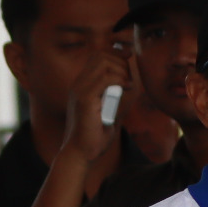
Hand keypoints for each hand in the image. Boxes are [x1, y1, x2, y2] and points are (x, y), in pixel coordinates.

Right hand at [60, 40, 136, 167]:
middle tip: (129, 81)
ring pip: (103, 63)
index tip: (129, 58)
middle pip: (101, 56)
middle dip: (121, 62)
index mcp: (81, 85)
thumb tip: (128, 82)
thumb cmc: (94, 135)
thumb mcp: (107, 110)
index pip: (97, 56)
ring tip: (128, 86)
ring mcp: (79, 91)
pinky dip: (120, 80)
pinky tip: (126, 89)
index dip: (115, 53)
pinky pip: (106, 78)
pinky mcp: (84, 99)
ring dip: (122, 71)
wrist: (80, 153)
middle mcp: (78, 84)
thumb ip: (114, 95)